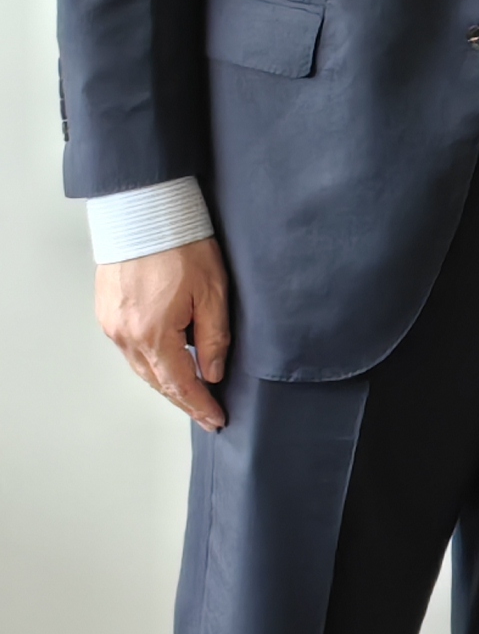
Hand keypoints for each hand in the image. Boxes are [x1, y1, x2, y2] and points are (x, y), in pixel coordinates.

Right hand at [98, 239, 232, 429]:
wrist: (144, 213)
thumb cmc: (182, 245)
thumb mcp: (213, 291)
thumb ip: (214, 337)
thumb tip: (213, 372)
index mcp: (154, 334)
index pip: (180, 383)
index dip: (200, 404)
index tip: (216, 420)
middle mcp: (126, 335)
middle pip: (157, 380)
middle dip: (183, 399)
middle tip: (206, 413)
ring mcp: (112, 325)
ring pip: (141, 367)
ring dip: (165, 381)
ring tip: (191, 392)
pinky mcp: (106, 312)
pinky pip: (130, 348)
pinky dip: (150, 360)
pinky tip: (167, 360)